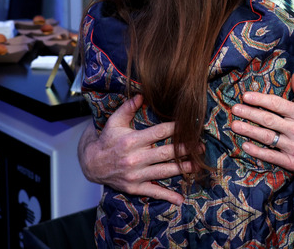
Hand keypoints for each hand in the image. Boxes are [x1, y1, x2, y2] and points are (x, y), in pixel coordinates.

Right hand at [77, 96, 193, 204]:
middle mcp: (135, 159)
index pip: (159, 132)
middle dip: (185, 149)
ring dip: (182, 169)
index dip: (176, 128)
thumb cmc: (107, 140)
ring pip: (164, 171)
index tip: (190, 125)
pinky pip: (153, 192)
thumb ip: (128, 108)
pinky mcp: (135, 187)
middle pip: (166, 153)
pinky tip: (180, 199)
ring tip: (197, 165)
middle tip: (201, 146)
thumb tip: (142, 94)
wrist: (92, 164)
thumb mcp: (114, 122)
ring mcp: (135, 175)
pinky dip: (167, 196)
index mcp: (132, 141)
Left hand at [230, 72, 293, 172]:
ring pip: (267, 137)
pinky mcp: (293, 162)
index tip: (245, 96)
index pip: (276, 104)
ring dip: (248, 131)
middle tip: (234, 109)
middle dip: (249, 114)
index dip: (259, 99)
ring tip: (234, 125)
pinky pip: (272, 156)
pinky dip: (257, 152)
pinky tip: (246, 146)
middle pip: (268, 120)